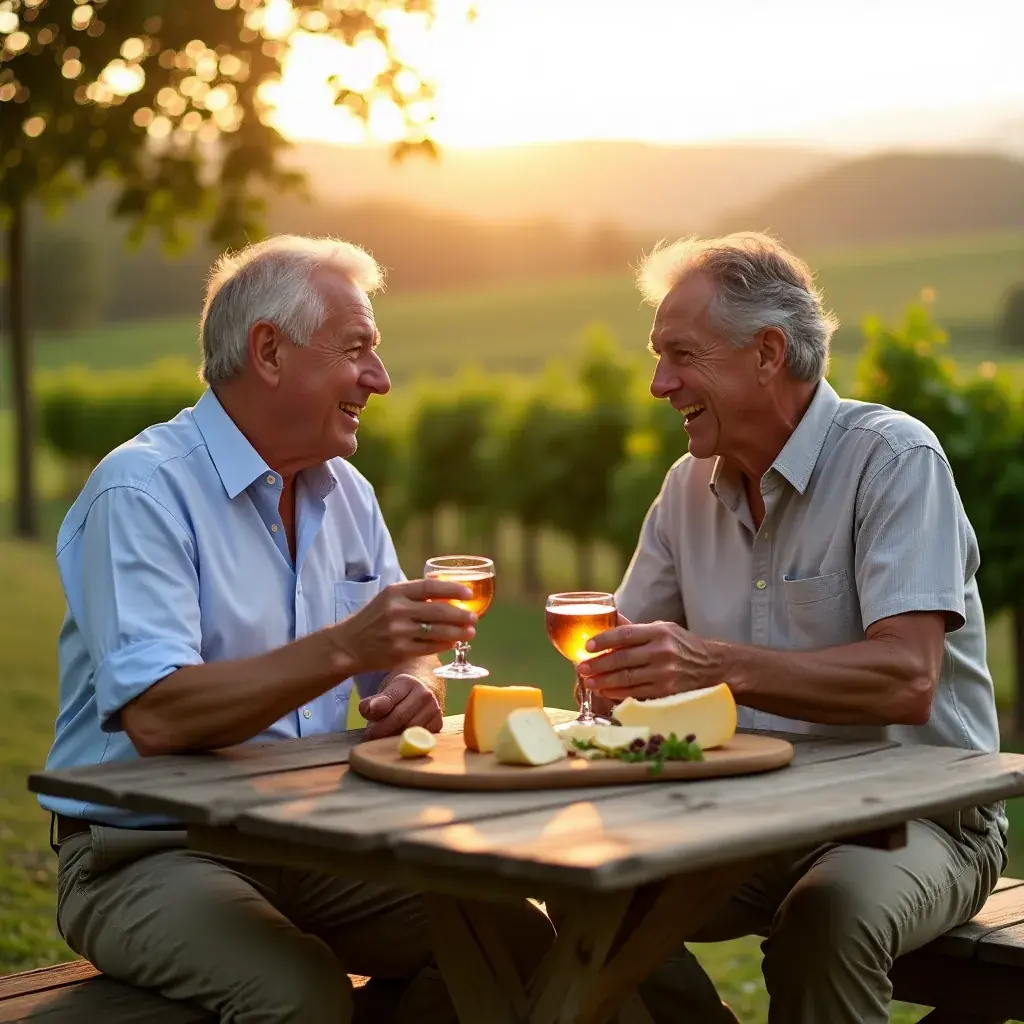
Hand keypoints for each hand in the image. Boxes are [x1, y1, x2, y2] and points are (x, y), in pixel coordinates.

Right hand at [331, 578, 475, 673]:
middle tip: (474, 618)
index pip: (431, 587)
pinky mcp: (400, 651)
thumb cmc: (374, 618)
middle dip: (461, 615)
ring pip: (437, 631)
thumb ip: (414, 593)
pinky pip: (430, 647)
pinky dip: (445, 644)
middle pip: (438, 610)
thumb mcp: (389, 598)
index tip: (468, 594)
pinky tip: (454, 642)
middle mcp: (397, 610)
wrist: (349, 644)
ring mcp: (398, 632)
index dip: (453, 589)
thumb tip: (446, 586)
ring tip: (470, 631)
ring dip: (458, 632)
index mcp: (396, 592)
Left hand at [359, 673, 442, 739]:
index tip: (368, 716)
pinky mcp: (438, 724)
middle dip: (381, 730)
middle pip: (399, 718)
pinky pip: (419, 739)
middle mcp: (424, 694)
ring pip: (409, 731)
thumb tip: (370, 709)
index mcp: (408, 682)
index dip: (377, 709)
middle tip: (370, 735)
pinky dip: (406, 741)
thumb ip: (373, 701)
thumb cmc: (399, 694)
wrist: (425, 690)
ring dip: (392, 737)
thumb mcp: (385, 691)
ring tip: (383, 736)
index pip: (390, 698)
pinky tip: (398, 738)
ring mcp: (434, 709)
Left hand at [577, 620, 719, 700]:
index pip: (625, 634)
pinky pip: (637, 693)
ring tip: (589, 681)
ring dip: (604, 681)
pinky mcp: (667, 692)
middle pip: (622, 659)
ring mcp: (665, 674)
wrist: (715, 667)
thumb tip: (610, 618)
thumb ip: (636, 628)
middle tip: (581, 668)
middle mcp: (662, 652)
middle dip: (598, 665)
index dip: (603, 640)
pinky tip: (606, 691)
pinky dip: (618, 693)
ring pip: (627, 679)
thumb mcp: (664, 629)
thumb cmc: (684, 646)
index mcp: (659, 632)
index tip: (587, 646)